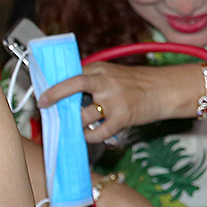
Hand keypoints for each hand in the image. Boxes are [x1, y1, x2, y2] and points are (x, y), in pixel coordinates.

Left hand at [39, 61, 193, 143]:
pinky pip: (97, 133)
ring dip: (77, 125)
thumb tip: (64, 97)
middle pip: (71, 91)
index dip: (53, 90)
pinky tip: (91, 135)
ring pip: (82, 117)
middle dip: (56, 102)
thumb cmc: (136, 84)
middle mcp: (103, 82)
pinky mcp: (122, 117)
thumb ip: (90, 82)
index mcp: (98, 70)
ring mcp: (113, 100)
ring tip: (79, 127)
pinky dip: (91, 136)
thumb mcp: (111, 75)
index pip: (70, 78)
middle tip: (49, 111)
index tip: (42, 100)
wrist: (165, 89)